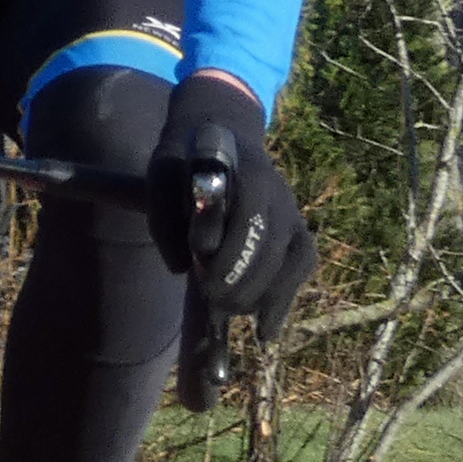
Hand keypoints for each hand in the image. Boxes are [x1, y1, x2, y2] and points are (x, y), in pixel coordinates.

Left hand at [146, 72, 316, 340]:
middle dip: (243, 280)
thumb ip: (163, 213)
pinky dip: (285, 298)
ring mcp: (291, 211)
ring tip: (232, 314)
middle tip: (214, 304)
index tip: (204, 276)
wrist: (218, 132)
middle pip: (273, 243)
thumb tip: (180, 268)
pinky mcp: (296, 231)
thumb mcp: (160, 172)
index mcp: (246, 169)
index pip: (252, 211)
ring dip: (263, 293)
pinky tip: (265, 330)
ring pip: (292, 259)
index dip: (232, 249)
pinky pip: (302, 264)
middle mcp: (278, 191)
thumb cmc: (184, 159)